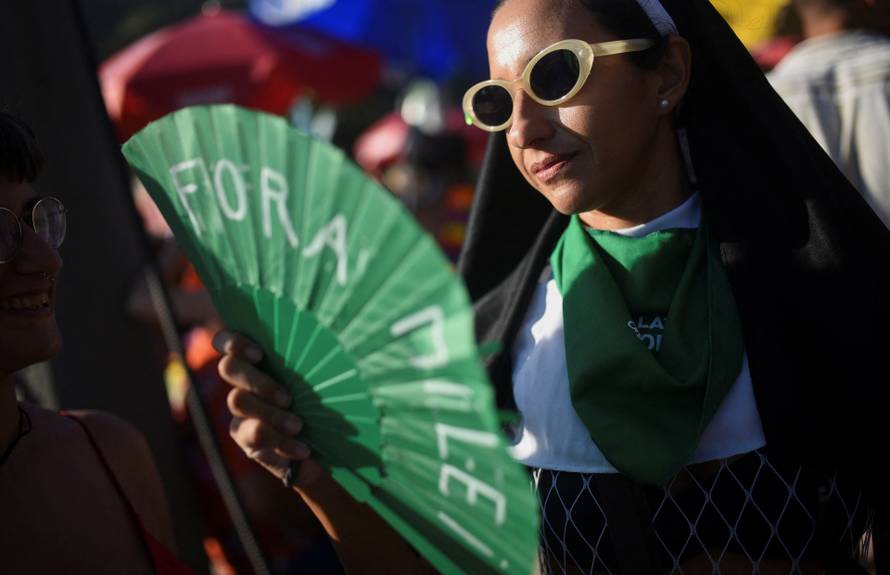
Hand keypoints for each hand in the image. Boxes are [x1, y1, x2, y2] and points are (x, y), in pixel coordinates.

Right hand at [213, 330, 323, 487]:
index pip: (226, 341)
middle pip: (228, 368)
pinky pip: (254, 440)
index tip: (259, 354)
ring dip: (270, 415)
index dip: (234, 342)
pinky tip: (303, 451)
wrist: (332, 446)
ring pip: (238, 402)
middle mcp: (243, 383)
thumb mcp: (323, 381)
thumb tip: (329, 336)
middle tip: (288, 399)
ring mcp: (240, 413)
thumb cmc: (328, 401)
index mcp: (259, 362)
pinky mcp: (247, 441)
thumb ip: (313, 362)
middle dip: (258, 382)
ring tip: (298, 426)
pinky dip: (281, 445)